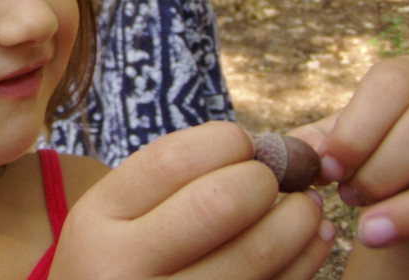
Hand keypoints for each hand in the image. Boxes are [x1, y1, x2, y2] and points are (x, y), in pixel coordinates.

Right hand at [51, 121, 333, 279]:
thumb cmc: (121, 256)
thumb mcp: (117, 213)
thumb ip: (173, 179)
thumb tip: (273, 150)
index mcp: (96, 220)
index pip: (172, 160)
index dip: (224, 141)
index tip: (243, 143)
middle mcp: (121, 268)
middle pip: (218, 202)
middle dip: (264, 178)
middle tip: (275, 178)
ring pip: (257, 253)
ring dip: (299, 218)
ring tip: (307, 205)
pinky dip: (305, 259)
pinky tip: (312, 240)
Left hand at [292, 56, 408, 247]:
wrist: (408, 183)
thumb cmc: (378, 151)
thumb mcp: (352, 138)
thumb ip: (322, 139)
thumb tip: (285, 149)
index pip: (390, 83)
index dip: (356, 127)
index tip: (327, 166)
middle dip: (377, 166)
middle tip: (346, 194)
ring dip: (396, 199)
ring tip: (363, 223)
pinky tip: (379, 234)